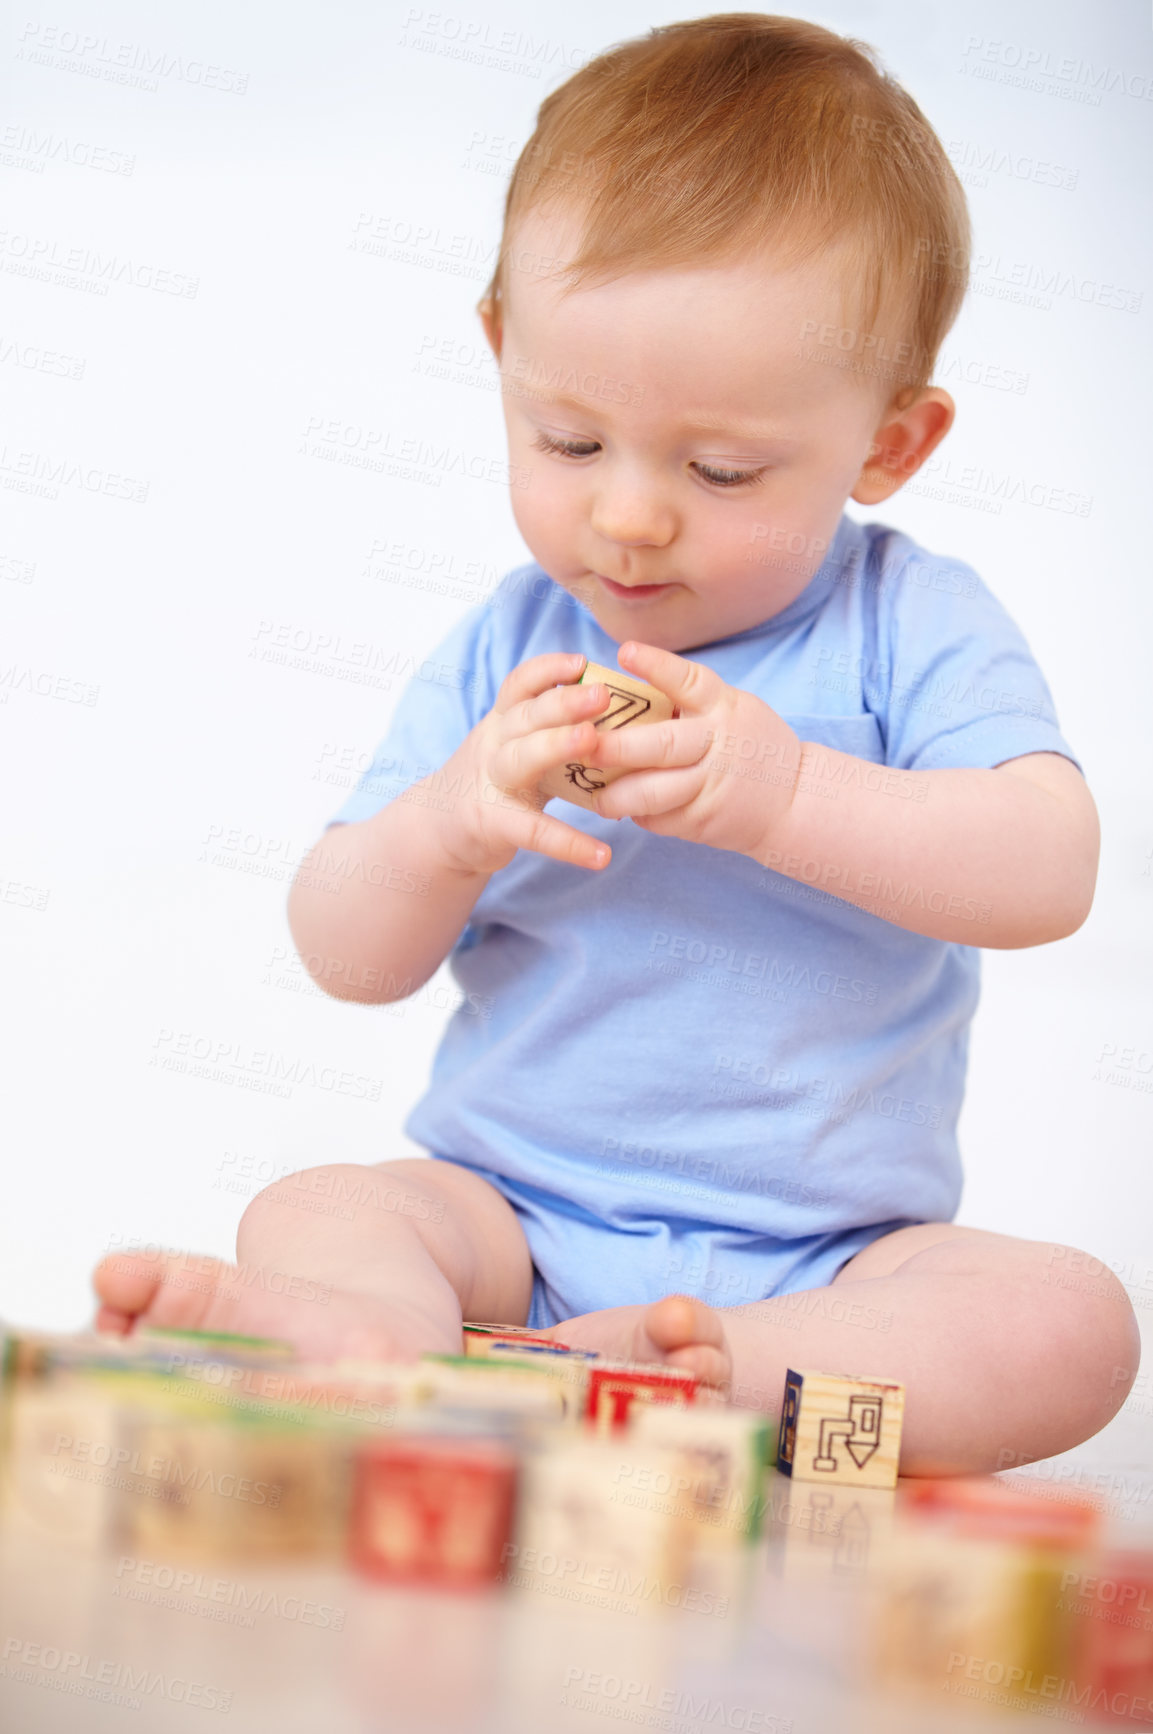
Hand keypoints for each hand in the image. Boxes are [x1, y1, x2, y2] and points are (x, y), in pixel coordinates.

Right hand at [427, 652, 614, 875]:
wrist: (439, 830)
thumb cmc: (496, 784)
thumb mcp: (516, 748)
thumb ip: (554, 732)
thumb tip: (623, 718)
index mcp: (503, 722)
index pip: (521, 685)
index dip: (548, 670)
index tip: (582, 661)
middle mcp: (494, 745)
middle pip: (527, 715)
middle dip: (564, 701)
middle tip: (602, 693)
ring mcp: (491, 783)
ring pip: (522, 757)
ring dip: (557, 744)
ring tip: (594, 740)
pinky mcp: (493, 824)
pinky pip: (533, 831)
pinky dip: (568, 843)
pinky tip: (601, 856)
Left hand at [579, 640, 802, 857]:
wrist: (793, 800)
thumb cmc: (748, 745)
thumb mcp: (731, 710)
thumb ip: (689, 704)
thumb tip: (621, 696)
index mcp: (723, 706)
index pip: (689, 680)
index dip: (656, 666)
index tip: (625, 652)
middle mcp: (718, 743)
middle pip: (661, 744)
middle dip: (616, 747)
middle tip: (583, 745)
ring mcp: (712, 784)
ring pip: (654, 791)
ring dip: (617, 795)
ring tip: (595, 797)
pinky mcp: (705, 819)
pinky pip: (661, 818)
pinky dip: (639, 814)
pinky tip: (628, 809)